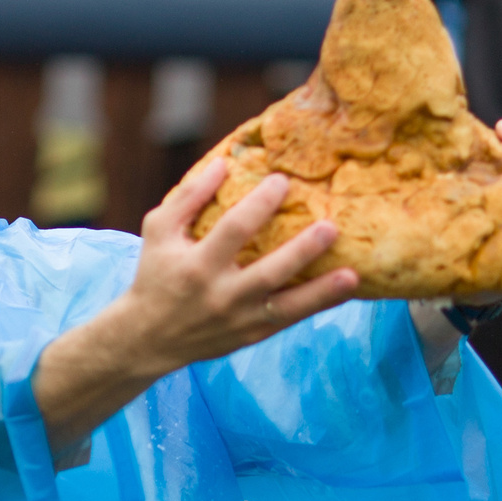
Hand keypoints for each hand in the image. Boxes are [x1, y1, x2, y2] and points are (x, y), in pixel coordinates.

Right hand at [119, 160, 356, 366]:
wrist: (149, 337)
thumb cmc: (156, 274)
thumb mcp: (158, 230)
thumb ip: (188, 197)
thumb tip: (225, 163)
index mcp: (197, 265)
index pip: (234, 230)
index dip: (259, 205)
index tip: (283, 181)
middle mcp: (221, 295)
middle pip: (267, 273)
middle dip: (300, 251)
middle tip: (330, 228)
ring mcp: (239, 320)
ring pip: (286, 307)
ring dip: (320, 292)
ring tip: (352, 275)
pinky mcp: (251, 335)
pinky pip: (289, 320)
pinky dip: (316, 306)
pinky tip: (343, 290)